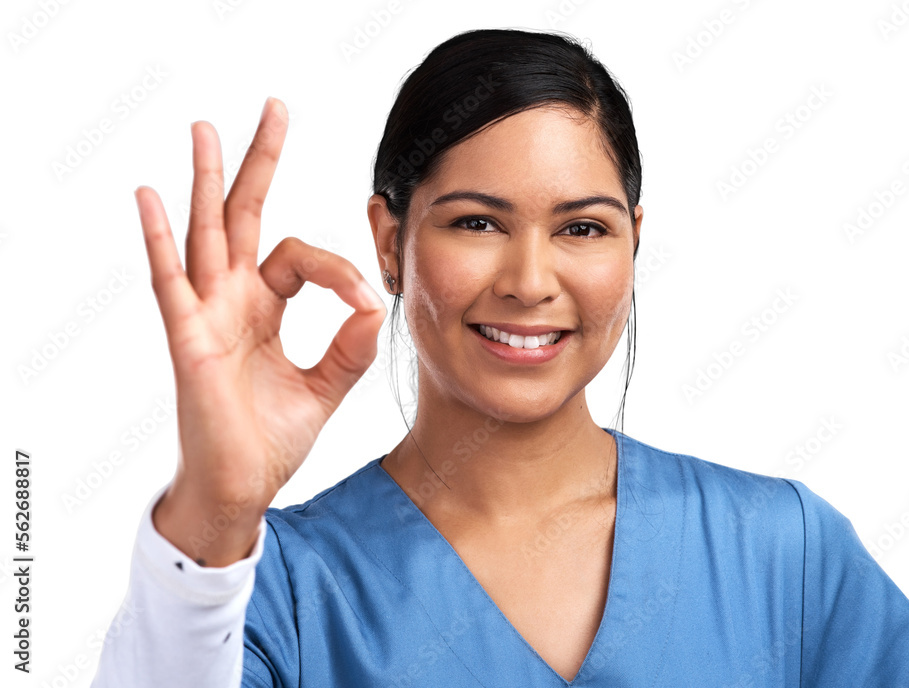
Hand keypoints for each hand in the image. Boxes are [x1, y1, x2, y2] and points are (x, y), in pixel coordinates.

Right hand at [135, 97, 385, 565]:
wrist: (242, 489)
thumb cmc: (272, 439)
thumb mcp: (326, 387)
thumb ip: (349, 347)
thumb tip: (374, 304)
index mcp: (262, 309)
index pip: (297, 257)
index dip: (336, 268)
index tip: (364, 296)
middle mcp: (231, 302)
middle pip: (243, 217)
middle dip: (258, 163)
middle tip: (274, 110)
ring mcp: (205, 316)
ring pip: (205, 233)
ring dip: (207, 180)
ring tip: (205, 128)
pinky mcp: (188, 340)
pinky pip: (171, 282)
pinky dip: (159, 239)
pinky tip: (151, 196)